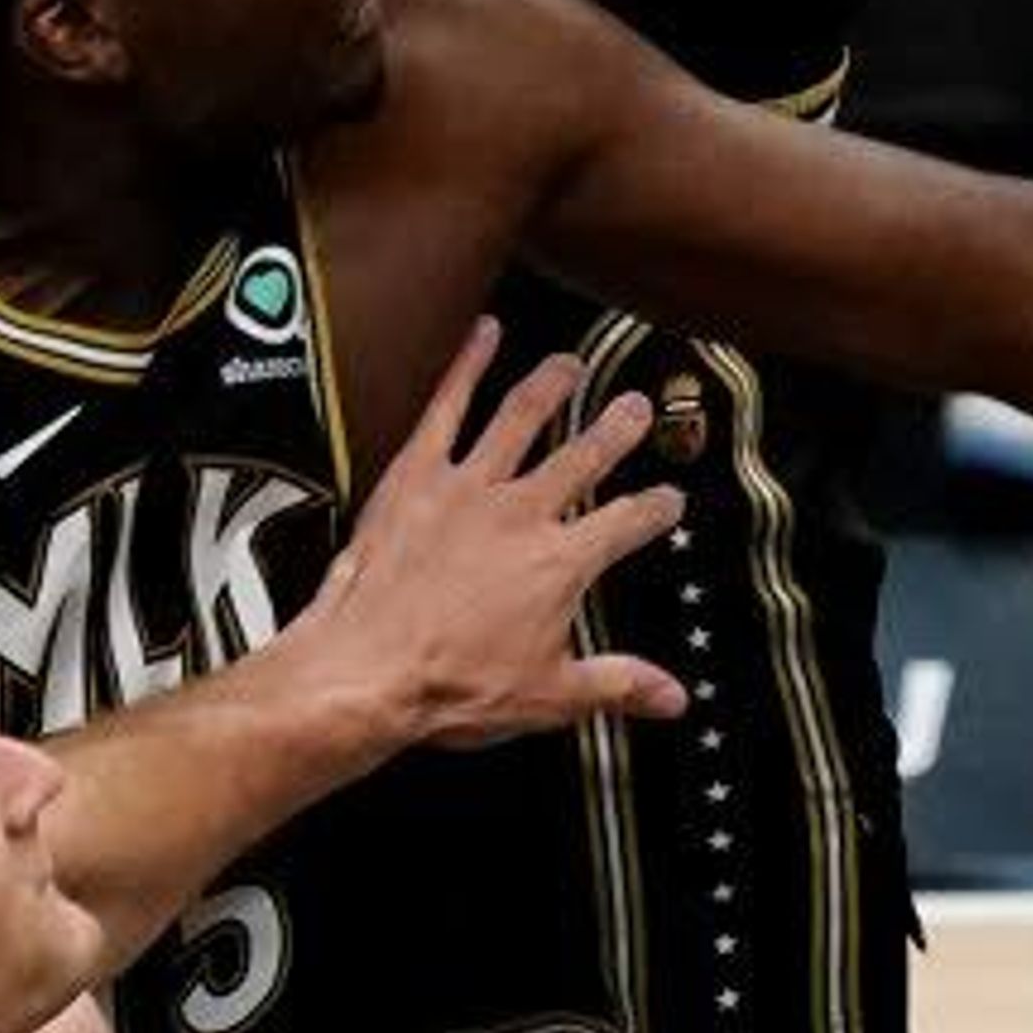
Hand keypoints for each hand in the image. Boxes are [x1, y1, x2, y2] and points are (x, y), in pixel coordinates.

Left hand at [302, 333, 691, 747]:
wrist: (363, 673)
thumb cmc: (445, 685)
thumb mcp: (548, 696)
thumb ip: (618, 685)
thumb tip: (669, 696)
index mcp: (561, 563)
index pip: (628, 522)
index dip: (657, 509)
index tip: (668, 501)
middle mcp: (522, 514)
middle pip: (586, 455)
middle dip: (619, 428)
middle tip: (635, 407)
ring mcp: (469, 489)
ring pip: (523, 418)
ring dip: (553, 385)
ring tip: (570, 363)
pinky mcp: (417, 477)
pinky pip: (446, 408)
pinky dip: (467, 366)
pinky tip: (482, 336)